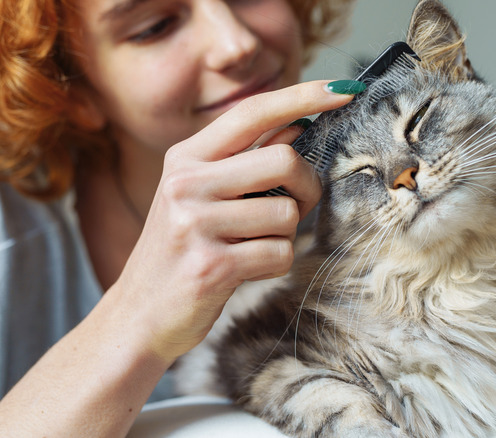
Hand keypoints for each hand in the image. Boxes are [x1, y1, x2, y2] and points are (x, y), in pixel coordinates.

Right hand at [111, 80, 354, 362]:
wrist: (139, 314)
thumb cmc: (182, 251)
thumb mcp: (200, 195)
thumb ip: (246, 159)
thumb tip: (297, 124)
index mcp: (186, 157)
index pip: (253, 112)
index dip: (303, 97)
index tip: (345, 89)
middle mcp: (186, 182)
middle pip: (284, 160)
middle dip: (306, 187)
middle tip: (296, 206)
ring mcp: (195, 223)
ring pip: (287, 214)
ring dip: (284, 235)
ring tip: (252, 246)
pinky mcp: (211, 265)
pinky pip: (280, 253)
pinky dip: (275, 263)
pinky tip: (246, 269)